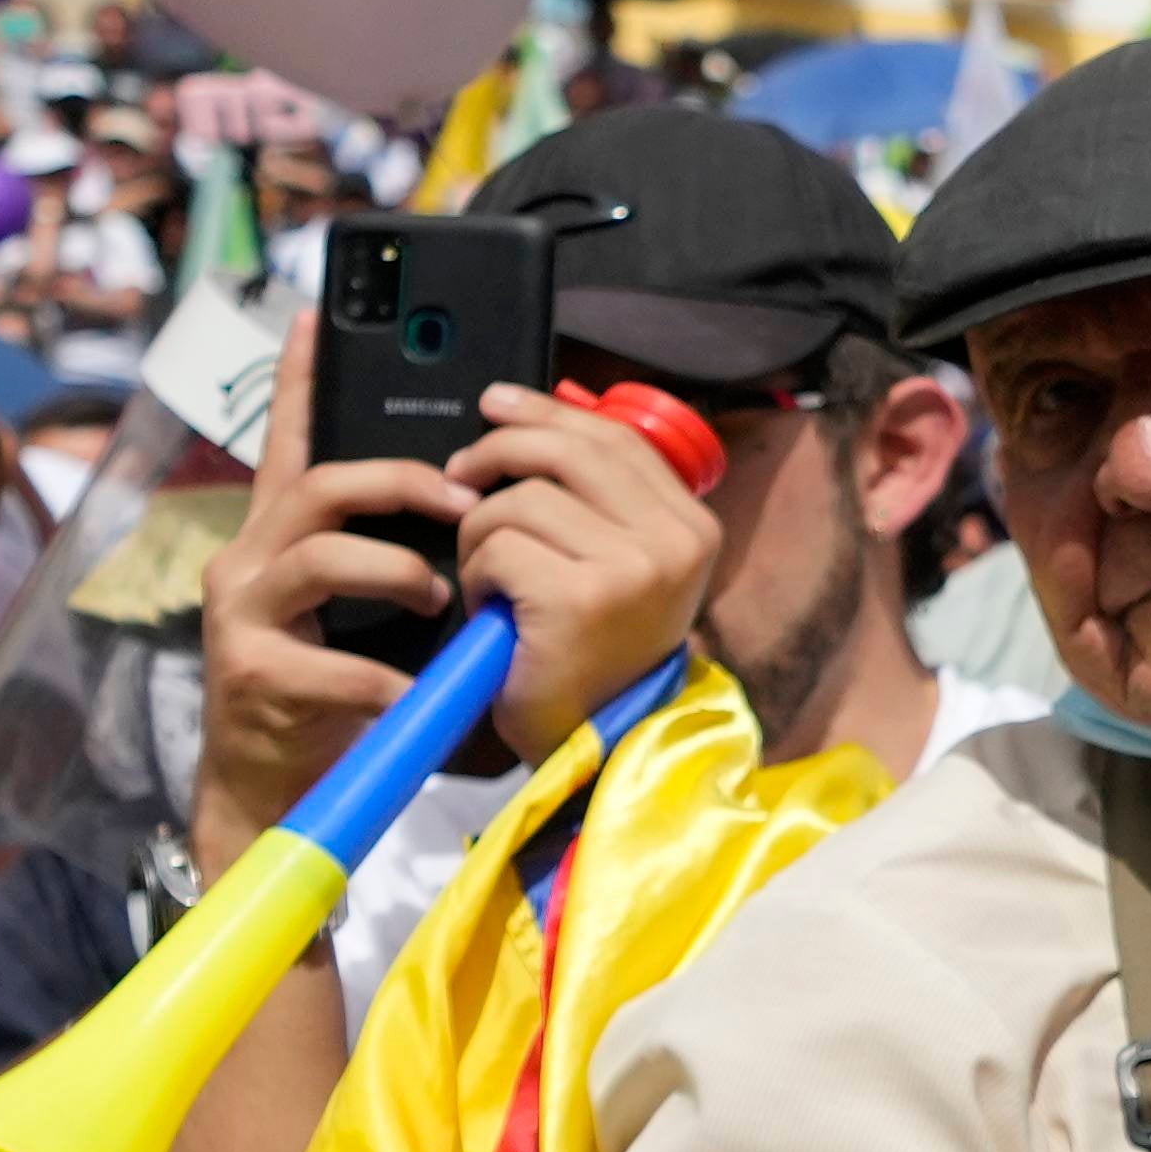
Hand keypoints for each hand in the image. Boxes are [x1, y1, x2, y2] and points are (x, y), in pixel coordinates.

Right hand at [188, 315, 453, 874]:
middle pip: (320, 485)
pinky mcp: (249, 673)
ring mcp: (241, 614)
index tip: (315, 317)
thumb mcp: (363, 609)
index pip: (289, 441)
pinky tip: (413, 699)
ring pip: (320, 556)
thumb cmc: (335, 691)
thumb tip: (473, 504)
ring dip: (398, 571)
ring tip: (439, 600)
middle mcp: (248, 559)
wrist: (275, 789)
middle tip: (463, 502)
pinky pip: (328, 662)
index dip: (299, 380)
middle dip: (400, 482)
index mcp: (282, 535)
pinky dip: (384, 681)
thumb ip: (393, 554)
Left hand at [448, 382, 717, 762]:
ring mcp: (633, 569)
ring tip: (494, 580)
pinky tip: (493, 609)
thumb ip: (599, 500)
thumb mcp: (620, 567)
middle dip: (496, 455)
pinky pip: (498, 545)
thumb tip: (527, 417)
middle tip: (458, 479)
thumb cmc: (593, 655)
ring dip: (482, 535)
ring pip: (519, 500)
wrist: (594, 747)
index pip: (614, 438)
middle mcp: (674, 542)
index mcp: (693, 528)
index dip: (547, 411)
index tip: (495, 404)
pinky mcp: (579, 597)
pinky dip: (478, 575)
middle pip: (565, 451)